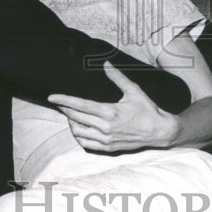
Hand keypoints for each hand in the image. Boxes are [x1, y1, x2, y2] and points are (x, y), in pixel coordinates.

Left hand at [47, 61, 178, 151]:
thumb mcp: (133, 90)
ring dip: (72, 123)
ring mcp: (106, 140)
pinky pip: (86, 144)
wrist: (159, 131)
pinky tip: (80, 128)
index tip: (52, 97)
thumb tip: (106, 63)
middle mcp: (105, 127)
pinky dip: (79, 136)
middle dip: (65, 109)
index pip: (80, 105)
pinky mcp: (108, 148)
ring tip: (72, 115)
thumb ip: (117, 77)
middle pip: (76, 118)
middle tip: (60, 103)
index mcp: (109, 112)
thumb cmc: (147, 109)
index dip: (64, 100)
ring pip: (78, 133)